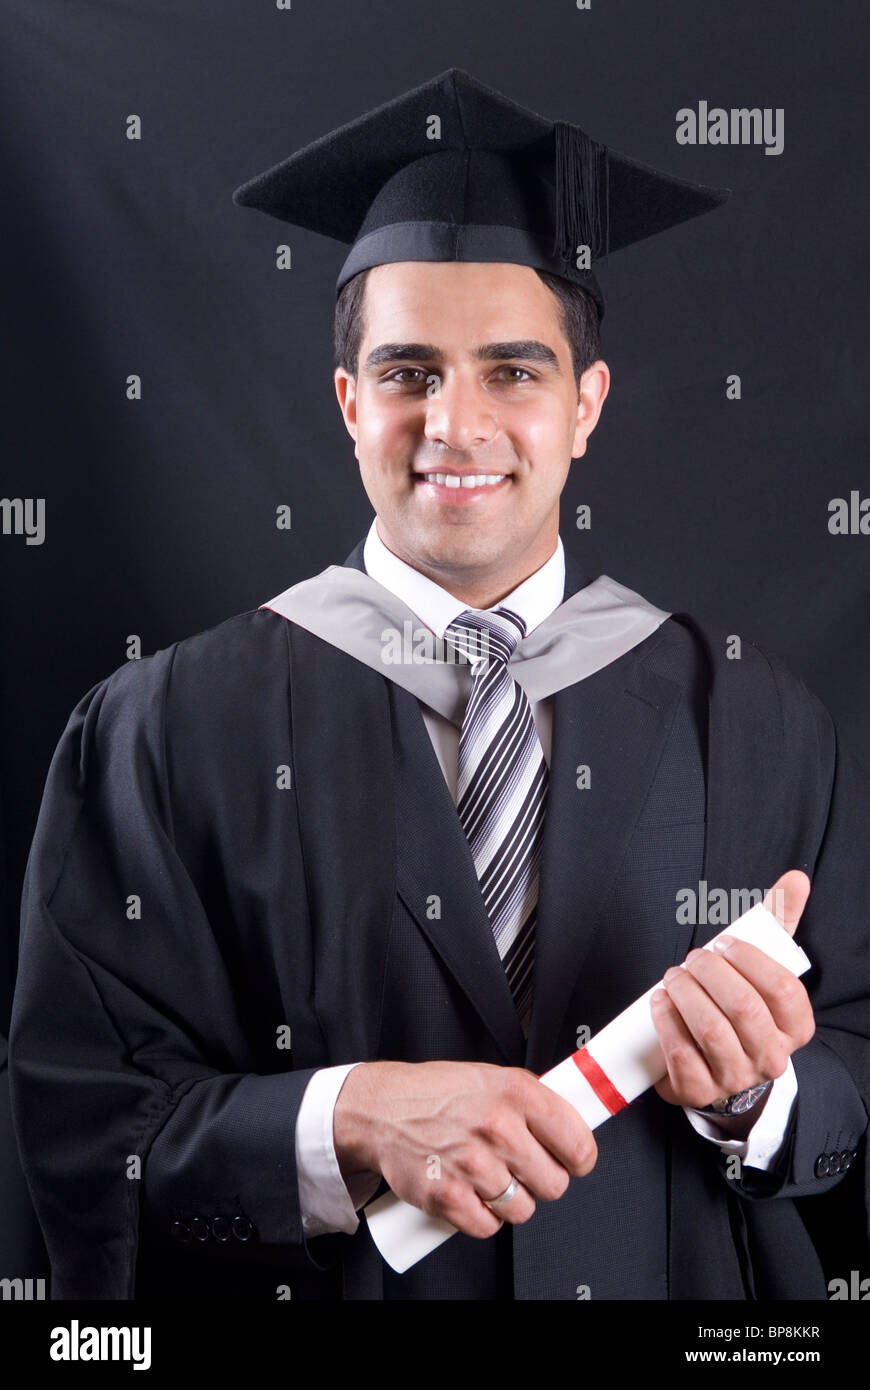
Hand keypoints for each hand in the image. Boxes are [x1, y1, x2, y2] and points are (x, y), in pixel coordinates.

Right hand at [333, 1059, 596, 1238]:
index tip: (570, 1160)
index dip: (578, 1159)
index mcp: (517, 1092)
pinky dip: (480, 1217)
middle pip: (554, 1185)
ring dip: (508, 1201)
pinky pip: (488, 1227)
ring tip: (487, 1177)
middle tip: (519, 1167)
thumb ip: (533, 1105)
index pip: (579, 1144)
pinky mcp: (448, 1196)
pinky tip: (469, 1192)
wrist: (383, 1109)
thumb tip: (575, 1128)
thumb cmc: (439, 1094)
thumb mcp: (494, 1079)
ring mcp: (472, 1163)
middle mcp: (498, 1127)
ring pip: (523, 1210)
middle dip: (540, 1181)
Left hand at [651, 870, 814, 1108]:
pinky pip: (682, 1056)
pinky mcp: (698, 1090)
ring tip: (674, 977)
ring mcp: (736, 1078)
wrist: (716, 1066)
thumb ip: (777, 922)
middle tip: (692, 959)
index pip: (782, 990)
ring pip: (712, 1032)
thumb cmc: (741, 1006)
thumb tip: (795, 878)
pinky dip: (667, 1023)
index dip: (749, 960)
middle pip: (744, 1009)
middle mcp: (771, 1058)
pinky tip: (659, 1002)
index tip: (723, 944)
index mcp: (795, 1027)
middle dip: (711, 975)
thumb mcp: (762, 966)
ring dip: (686, 995)